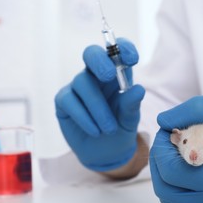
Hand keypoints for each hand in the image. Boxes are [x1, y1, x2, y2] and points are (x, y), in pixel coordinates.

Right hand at [55, 38, 144, 171]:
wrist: (104, 154)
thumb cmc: (119, 131)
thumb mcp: (129, 120)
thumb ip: (132, 105)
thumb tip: (138, 89)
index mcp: (117, 74)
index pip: (117, 50)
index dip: (123, 48)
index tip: (133, 59)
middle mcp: (96, 76)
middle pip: (91, 53)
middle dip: (100, 61)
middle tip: (109, 77)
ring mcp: (78, 87)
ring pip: (82, 82)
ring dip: (97, 107)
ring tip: (109, 129)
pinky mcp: (63, 100)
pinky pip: (69, 101)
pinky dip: (84, 117)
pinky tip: (95, 131)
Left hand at [149, 96, 202, 202]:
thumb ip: (194, 110)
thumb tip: (162, 121)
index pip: (171, 171)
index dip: (161, 147)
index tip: (168, 130)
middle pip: (165, 188)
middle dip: (159, 160)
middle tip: (169, 140)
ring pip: (171, 198)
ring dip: (167, 173)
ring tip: (179, 152)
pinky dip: (180, 184)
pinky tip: (191, 166)